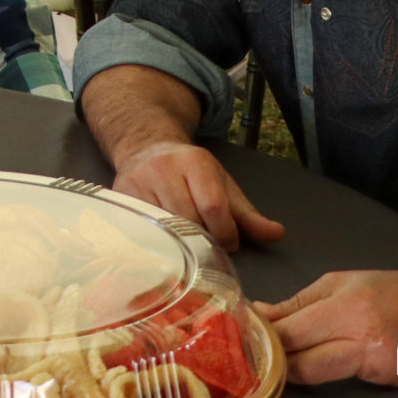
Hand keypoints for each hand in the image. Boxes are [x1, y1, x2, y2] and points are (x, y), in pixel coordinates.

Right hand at [108, 139, 284, 251]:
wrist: (145, 148)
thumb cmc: (189, 172)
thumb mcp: (222, 185)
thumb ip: (247, 214)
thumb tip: (277, 234)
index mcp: (195, 163)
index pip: (214, 207)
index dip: (225, 234)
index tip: (230, 243)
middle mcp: (164, 168)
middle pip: (189, 219)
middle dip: (204, 241)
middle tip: (209, 248)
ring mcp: (139, 182)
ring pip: (164, 227)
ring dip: (181, 244)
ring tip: (189, 247)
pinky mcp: (121, 196)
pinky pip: (142, 229)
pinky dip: (157, 242)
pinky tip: (166, 245)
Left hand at [257, 266, 397, 385]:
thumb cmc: (392, 290)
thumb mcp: (339, 284)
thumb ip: (298, 304)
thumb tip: (259, 315)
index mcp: (348, 311)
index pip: (290, 334)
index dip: (263, 338)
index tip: (244, 337)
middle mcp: (364, 342)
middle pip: (300, 365)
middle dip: (275, 361)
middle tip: (261, 355)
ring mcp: (379, 367)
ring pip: (319, 378)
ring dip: (298, 371)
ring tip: (290, 358)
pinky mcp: (390, 383)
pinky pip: (346, 381)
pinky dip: (330, 373)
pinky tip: (328, 361)